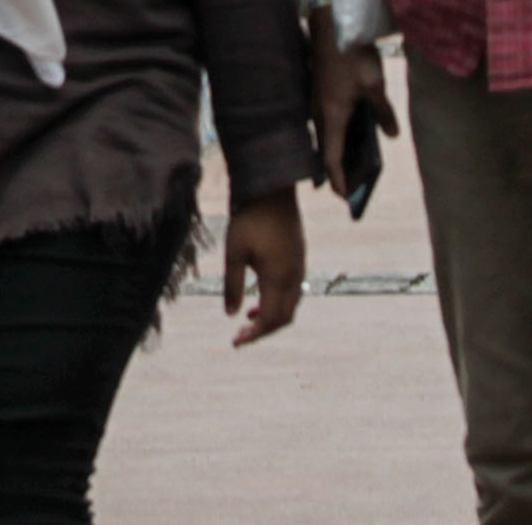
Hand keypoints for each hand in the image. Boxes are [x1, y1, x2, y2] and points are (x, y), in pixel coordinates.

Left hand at [223, 187, 305, 347]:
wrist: (273, 190)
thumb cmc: (249, 219)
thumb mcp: (234, 252)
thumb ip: (232, 285)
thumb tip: (231, 314)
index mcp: (278, 278)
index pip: (270, 320)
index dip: (254, 335)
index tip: (235, 342)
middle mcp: (294, 276)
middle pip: (285, 318)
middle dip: (264, 331)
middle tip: (241, 335)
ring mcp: (300, 267)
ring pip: (292, 305)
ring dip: (272, 316)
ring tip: (249, 318)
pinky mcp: (299, 258)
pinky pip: (294, 291)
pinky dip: (279, 302)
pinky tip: (261, 296)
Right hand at [307, 13, 396, 200]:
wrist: (333, 24)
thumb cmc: (353, 56)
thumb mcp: (375, 85)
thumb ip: (383, 112)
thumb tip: (392, 136)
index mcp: (332, 116)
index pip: (331, 158)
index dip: (339, 180)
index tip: (347, 197)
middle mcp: (319, 112)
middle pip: (326, 149)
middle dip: (338, 169)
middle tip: (354, 183)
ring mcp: (317, 100)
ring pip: (326, 133)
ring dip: (338, 149)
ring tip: (356, 162)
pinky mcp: (320, 89)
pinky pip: (327, 120)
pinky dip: (338, 132)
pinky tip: (354, 130)